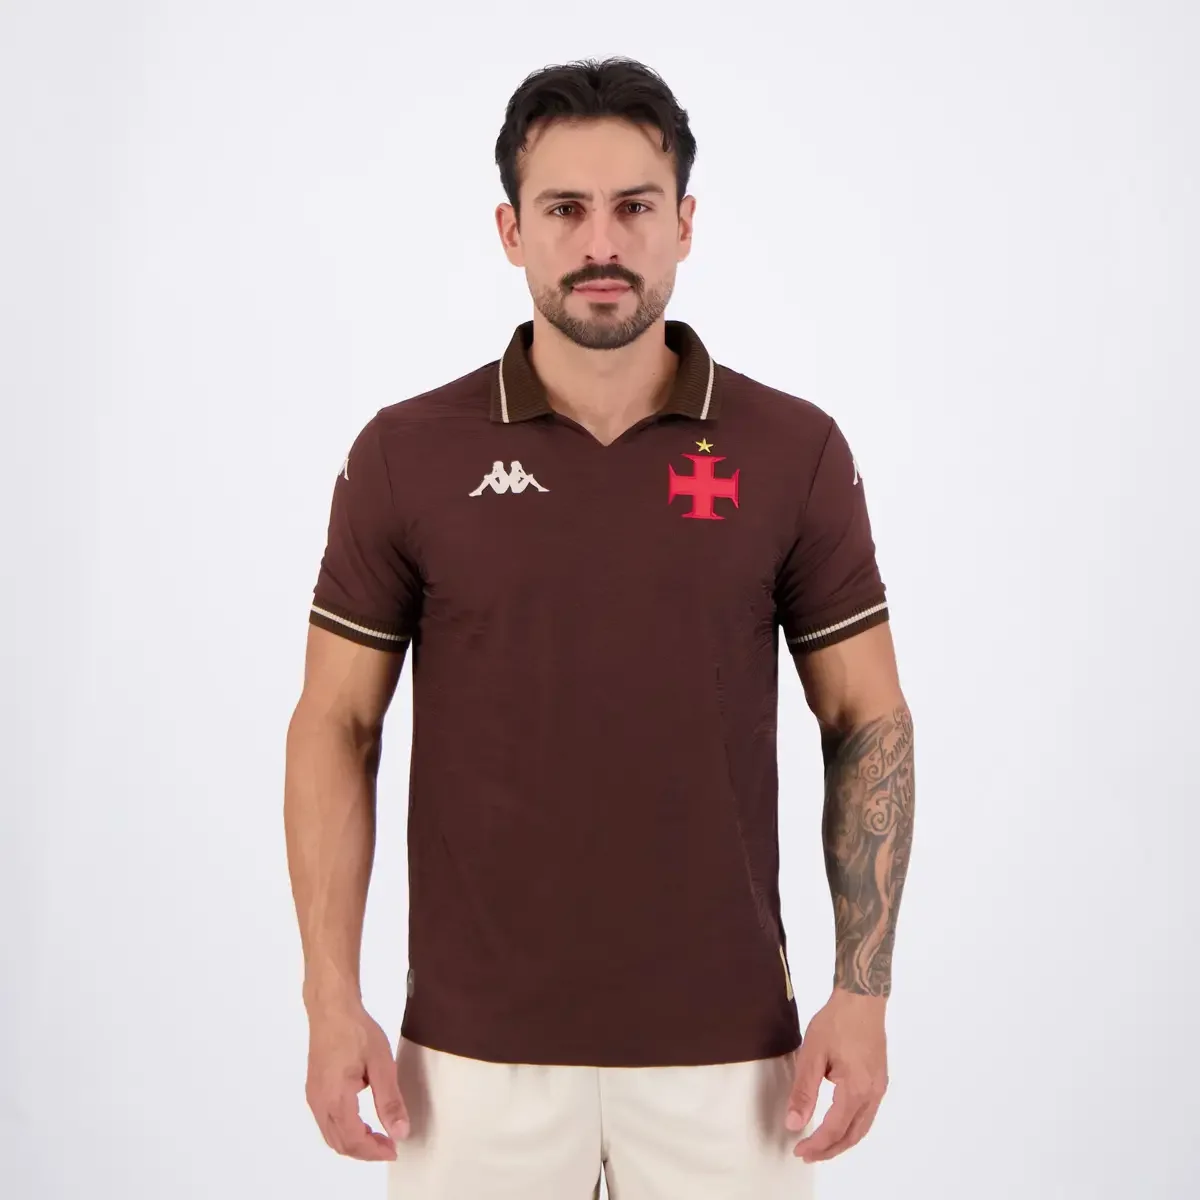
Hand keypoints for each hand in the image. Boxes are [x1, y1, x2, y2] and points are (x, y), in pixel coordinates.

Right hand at [305, 1000, 409, 1159]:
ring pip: (331, 1135)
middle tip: (389, 1146)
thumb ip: (390, 1101)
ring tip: (378, 1137)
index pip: (353, 1140)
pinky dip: (344, 1130)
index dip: (374, 1151)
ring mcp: (314, 1096)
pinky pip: (326, 1121)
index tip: (394, 1149)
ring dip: (354, 1142)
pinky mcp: (314, 1088)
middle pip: (339, 1143)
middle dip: (365, 1151)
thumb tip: (400, 1132)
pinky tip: (361, 1122)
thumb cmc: (356, 1031)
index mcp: (335, 1099)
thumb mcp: (381, 1064)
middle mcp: (319, 1103)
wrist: (331, 1008)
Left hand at [784, 989, 888, 1162]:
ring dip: (842, 1140)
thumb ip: (803, 1092)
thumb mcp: (812, 1055)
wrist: (861, 998)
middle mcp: (873, 1093)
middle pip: (852, 1135)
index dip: (816, 1144)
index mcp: (856, 1089)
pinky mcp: (879, 1080)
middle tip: (806, 1154)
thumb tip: (794, 1123)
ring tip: (820, 1145)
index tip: (798, 1150)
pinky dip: (851, 1126)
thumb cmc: (836, 1022)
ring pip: (862, 1127)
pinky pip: (867, 1113)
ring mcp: (879, 1087)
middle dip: (829, 1149)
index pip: (834, 1129)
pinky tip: (838, 1123)